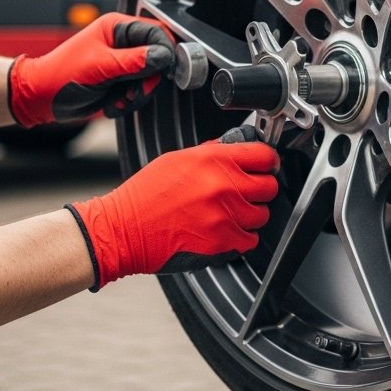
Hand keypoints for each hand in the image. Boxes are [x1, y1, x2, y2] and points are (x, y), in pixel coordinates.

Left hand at [8, 13, 174, 126]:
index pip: (157, 32)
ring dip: (138, 94)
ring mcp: (123, 63)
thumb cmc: (61, 75)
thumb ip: (134, 61)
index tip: (165, 70)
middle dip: (149, 79)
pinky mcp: (122, 81)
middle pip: (159, 57)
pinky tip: (113, 102)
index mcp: (117, 28)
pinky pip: (140, 91)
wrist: (41, 98)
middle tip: (134, 90)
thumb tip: (164, 56)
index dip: (165, 51)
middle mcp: (123, 43)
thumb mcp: (100, 67)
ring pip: (152, 78)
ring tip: (119, 98)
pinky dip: (130, 101)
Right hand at [66, 139, 279, 288]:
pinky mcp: (221, 241)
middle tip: (247, 192)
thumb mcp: (178, 159)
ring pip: (262, 214)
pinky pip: (250, 239)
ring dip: (250, 215)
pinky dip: (242, 238)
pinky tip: (226, 231)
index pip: (264, 155)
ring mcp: (224, 215)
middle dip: (260, 189)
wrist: (122, 229)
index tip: (265, 166)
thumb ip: (212, 153)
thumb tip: (236, 149)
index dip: (267, 161)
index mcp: (213, 160)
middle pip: (269, 186)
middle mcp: (222, 185)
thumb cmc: (145, 195)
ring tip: (230, 214)